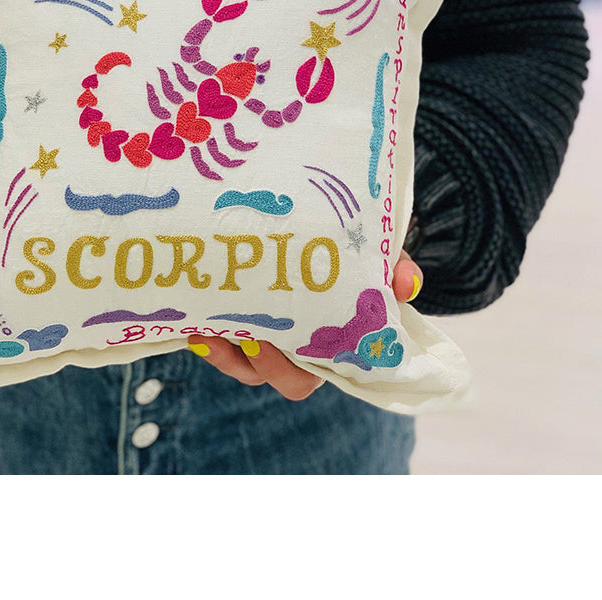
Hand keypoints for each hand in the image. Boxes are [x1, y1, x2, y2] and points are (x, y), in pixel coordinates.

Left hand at [186, 249, 423, 400]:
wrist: (303, 221)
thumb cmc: (344, 247)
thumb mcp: (369, 249)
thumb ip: (394, 264)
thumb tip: (408, 283)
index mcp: (334, 337)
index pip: (330, 366)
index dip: (315, 364)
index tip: (299, 345)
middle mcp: (297, 346)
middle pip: (287, 380)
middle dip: (269, 365)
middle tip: (255, 338)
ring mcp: (262, 337)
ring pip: (245, 368)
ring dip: (227, 356)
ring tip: (208, 332)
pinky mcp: (230, 324)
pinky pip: (217, 347)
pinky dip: (205, 341)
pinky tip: (193, 326)